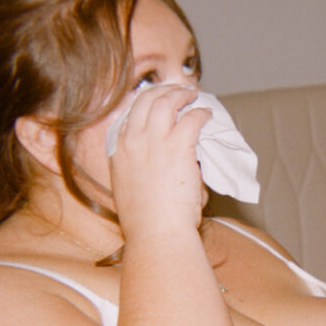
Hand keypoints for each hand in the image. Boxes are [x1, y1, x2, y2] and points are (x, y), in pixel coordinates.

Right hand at [109, 85, 210, 240]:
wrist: (156, 234)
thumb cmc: (147, 222)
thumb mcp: (132, 188)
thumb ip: (144, 167)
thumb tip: (167, 161)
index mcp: (118, 151)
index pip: (129, 114)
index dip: (145, 102)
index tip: (157, 101)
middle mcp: (132, 141)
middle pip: (146, 100)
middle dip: (163, 90)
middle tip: (178, 92)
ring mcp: (154, 142)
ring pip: (167, 101)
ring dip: (181, 95)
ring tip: (192, 96)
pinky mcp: (177, 147)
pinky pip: (192, 119)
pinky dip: (201, 114)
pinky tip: (207, 116)